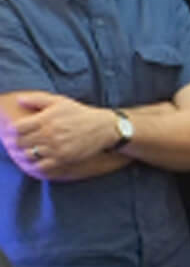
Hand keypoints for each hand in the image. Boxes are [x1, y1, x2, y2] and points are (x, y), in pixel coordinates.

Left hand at [2, 93, 116, 175]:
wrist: (103, 127)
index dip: (9, 132)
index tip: (8, 133)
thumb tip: (18, 99)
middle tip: (11, 145)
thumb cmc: (79, 113)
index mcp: (45, 120)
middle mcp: (49, 134)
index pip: (16, 129)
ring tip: (20, 153)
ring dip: (22, 155)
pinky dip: (34, 166)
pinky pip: (42, 166)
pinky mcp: (64, 159)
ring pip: (29, 155)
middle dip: (13, 144)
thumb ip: (37, 100)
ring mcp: (56, 148)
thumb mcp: (59, 101)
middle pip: (20, 143)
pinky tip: (33, 162)